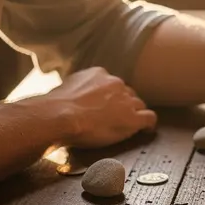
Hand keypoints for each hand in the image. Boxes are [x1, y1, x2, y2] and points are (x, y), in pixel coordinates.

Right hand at [41, 67, 156, 147]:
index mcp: (99, 74)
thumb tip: (72, 98)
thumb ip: (76, 90)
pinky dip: (149, 124)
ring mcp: (126, 101)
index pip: (112, 85)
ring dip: (134, 115)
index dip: (111, 97)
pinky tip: (146, 130)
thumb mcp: (65, 89)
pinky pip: (150, 118)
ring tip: (129, 126)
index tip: (106, 106)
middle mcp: (116, 83)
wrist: (60, 116)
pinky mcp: (132, 118)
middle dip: (123, 105)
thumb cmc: (55, 107)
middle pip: (128, 94)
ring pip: (139, 105)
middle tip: (115, 118)